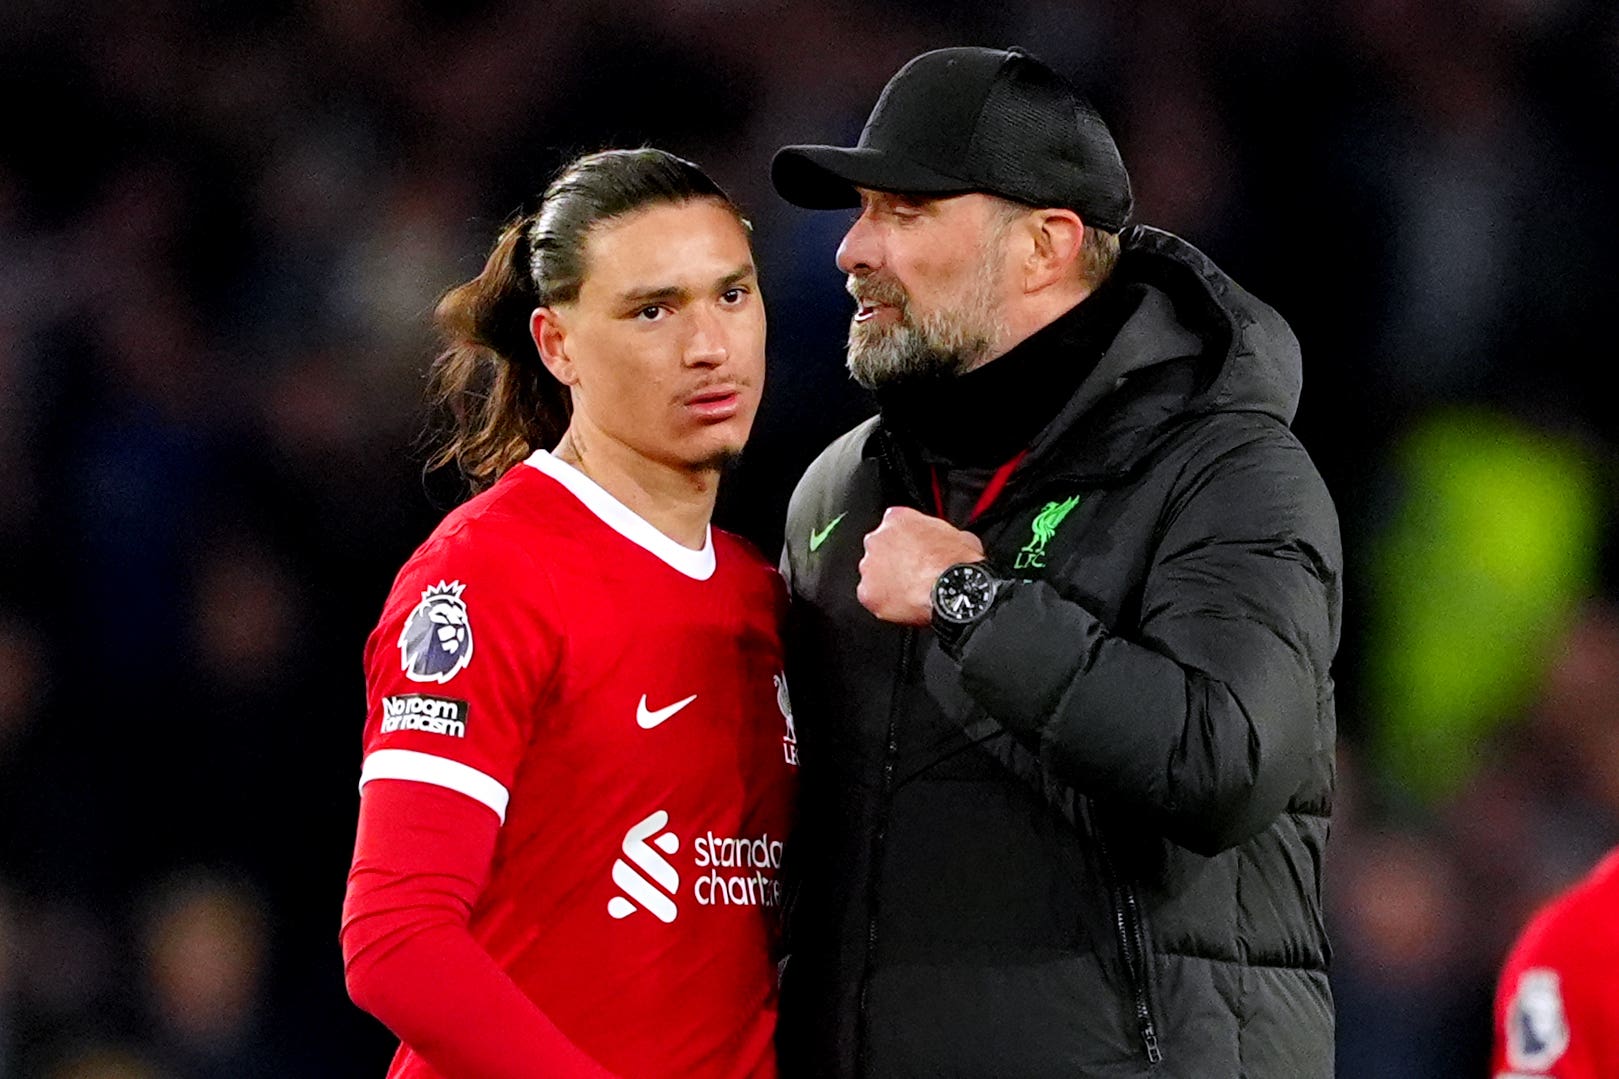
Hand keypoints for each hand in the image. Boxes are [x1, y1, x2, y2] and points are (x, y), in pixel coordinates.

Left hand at [857, 507, 984, 624]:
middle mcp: (877, 539)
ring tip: (910, 591)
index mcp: (897, 518)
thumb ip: (942, 534)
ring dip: (887, 581)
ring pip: (873, 574)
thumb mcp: (959, 535)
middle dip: (893, 561)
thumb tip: (951, 542)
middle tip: (913, 573)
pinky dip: (884, 602)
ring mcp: (869, 566)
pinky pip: (871, 598)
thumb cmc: (956, 563)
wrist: (954, 589)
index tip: (915, 550)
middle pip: (879, 549)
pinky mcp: (867, 592)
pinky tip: (902, 604)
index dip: (907, 540)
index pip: (894, 524)